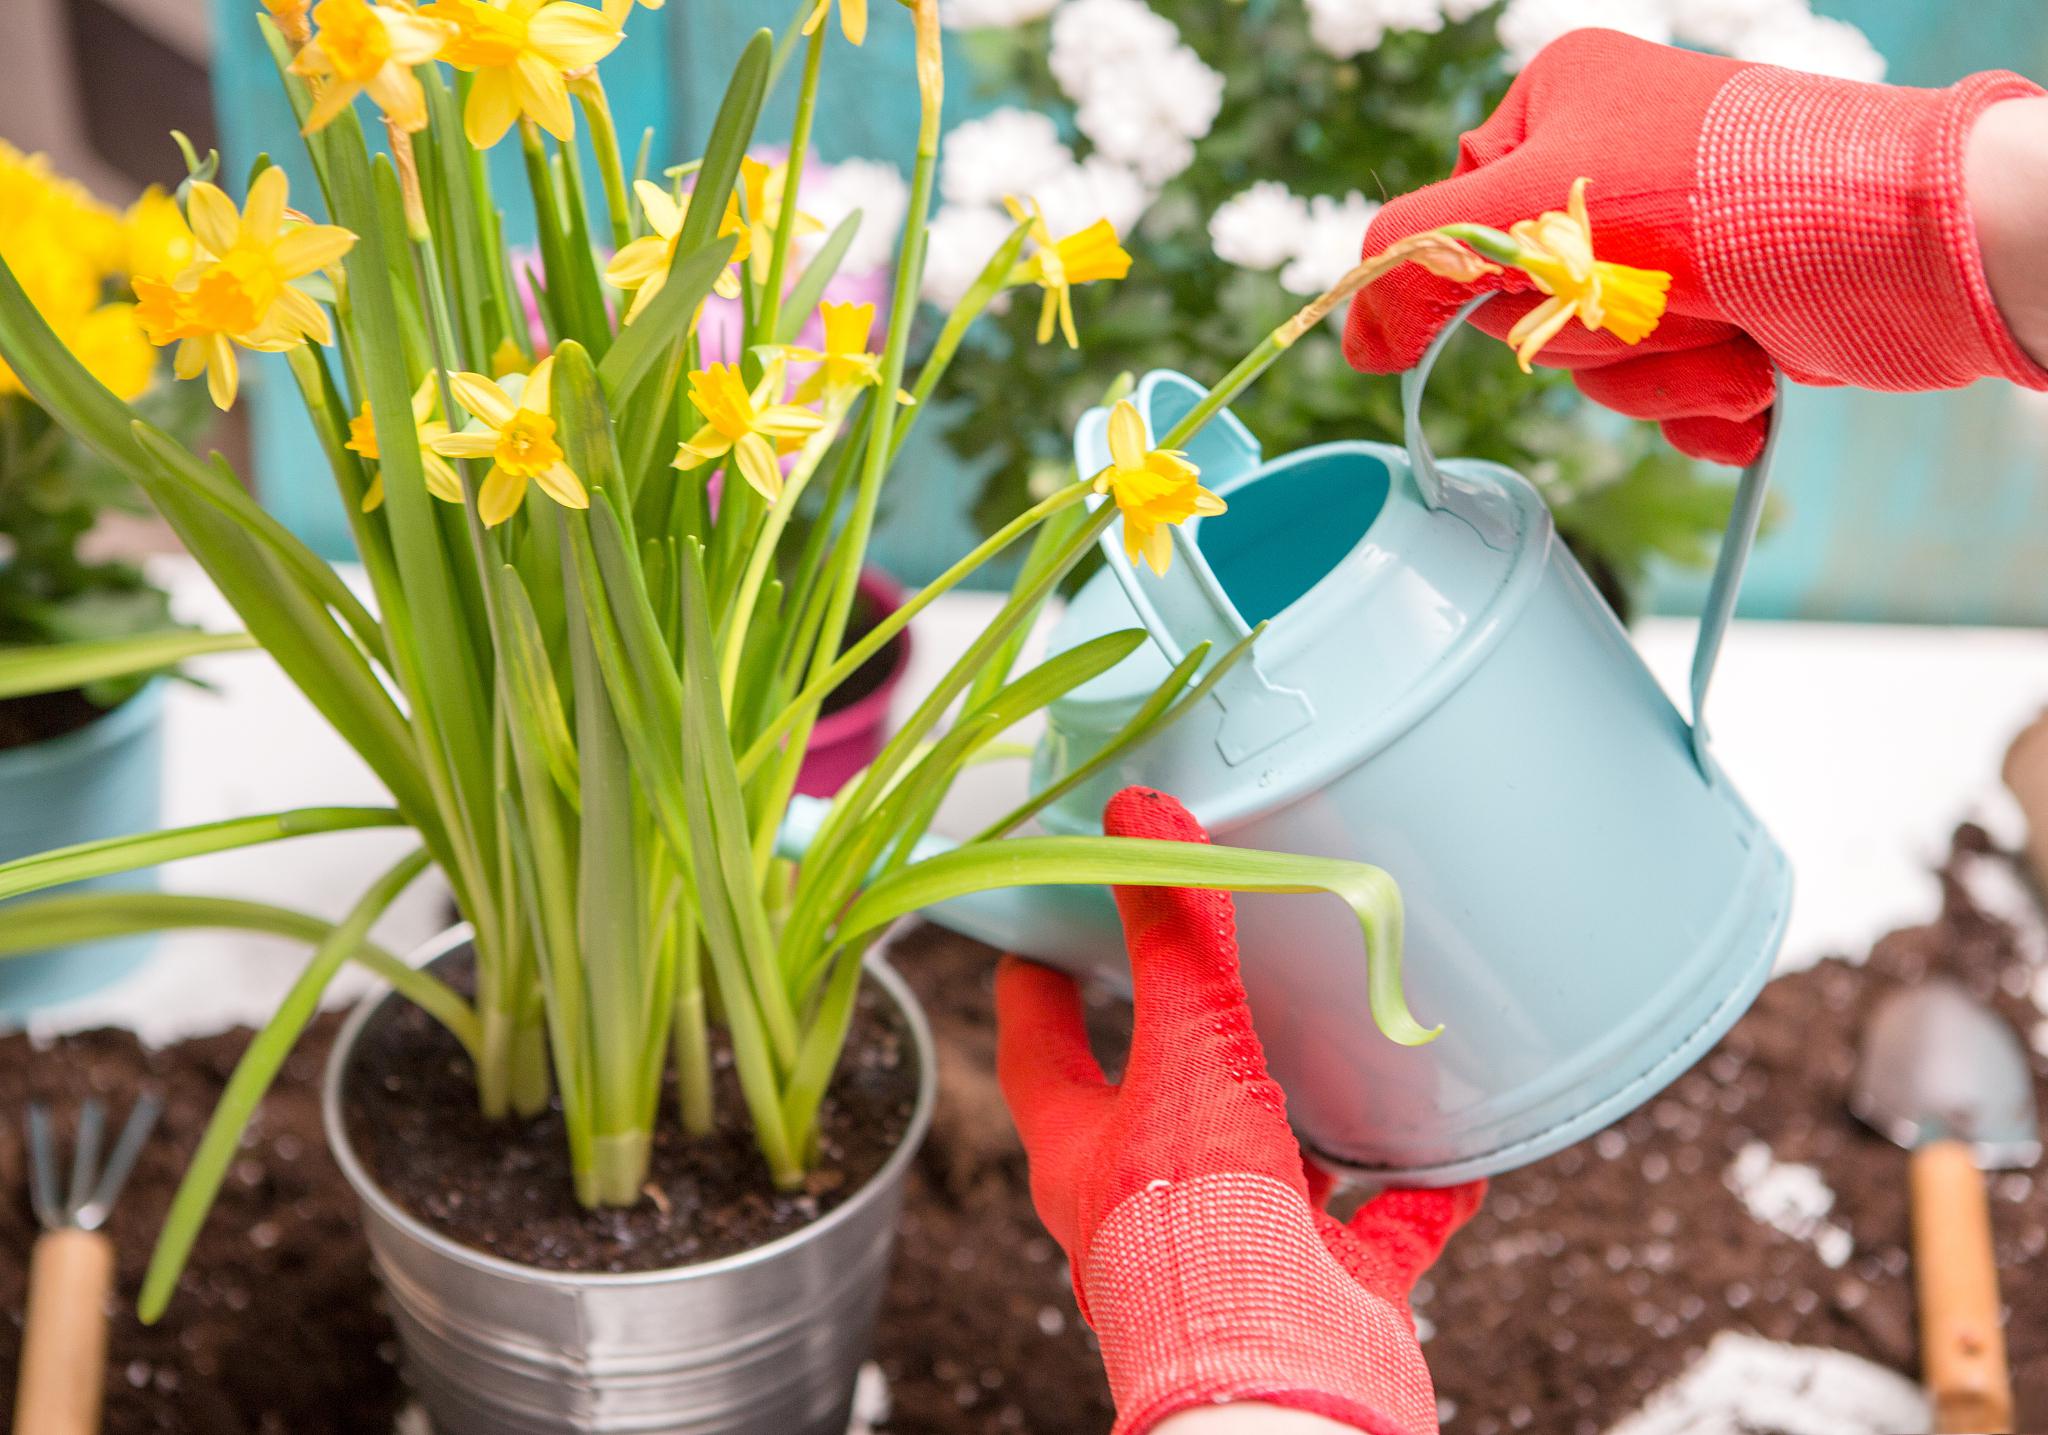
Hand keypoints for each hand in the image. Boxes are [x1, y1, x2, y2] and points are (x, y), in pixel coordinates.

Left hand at [995, 787, 1482, 1434]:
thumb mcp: (1186, 1050)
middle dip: (1182, 1038)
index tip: (1053, 919)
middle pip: (1152, 1102)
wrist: (1278, 1379)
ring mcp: (1235, 1250)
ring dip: (1304, 1115)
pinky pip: (1376, 1232)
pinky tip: (1454, 1155)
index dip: (1040, 977)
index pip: (1037, 1042)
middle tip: (1208, 964)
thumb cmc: (1201, 1235)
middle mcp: (1146, 1204)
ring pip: (1266, 1167)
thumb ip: (1172, 938)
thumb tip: (1138, 819)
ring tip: (1343, 1047)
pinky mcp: (1321, 1292)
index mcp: (1084, 1151)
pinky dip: (1416, 1193)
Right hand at [1343, 28, 2047, 465]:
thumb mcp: (1530, 211)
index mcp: (1558, 113)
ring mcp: (1677, 250)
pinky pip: (1668, 400)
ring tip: (1730, 334)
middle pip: (1527, 311)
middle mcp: (1614, 175)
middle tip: (1661, 296)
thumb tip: (1351, 336)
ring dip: (1661, 375)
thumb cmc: (1722, 195)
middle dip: (1597, 335)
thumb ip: (1417, 265)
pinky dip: (1703, 407)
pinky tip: (1753, 381)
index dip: (1485, 281)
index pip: (1453, 226)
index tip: (1532, 286)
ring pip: (1600, 366)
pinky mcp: (1732, 314)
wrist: (1911, 245)